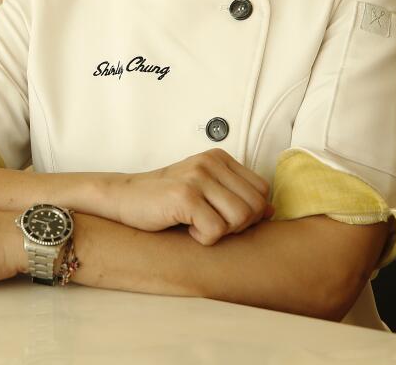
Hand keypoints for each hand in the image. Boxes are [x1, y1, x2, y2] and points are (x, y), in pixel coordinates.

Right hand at [112, 149, 272, 244]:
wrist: (123, 198)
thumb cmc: (165, 199)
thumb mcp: (205, 191)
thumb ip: (236, 196)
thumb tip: (272, 211)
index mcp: (219, 158)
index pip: (261, 190)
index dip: (249, 213)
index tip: (221, 216)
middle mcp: (210, 162)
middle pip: (254, 206)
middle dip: (237, 225)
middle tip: (209, 224)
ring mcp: (197, 177)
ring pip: (240, 218)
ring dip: (220, 232)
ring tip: (197, 224)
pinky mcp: (184, 196)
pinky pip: (216, 230)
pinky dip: (203, 238)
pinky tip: (185, 227)